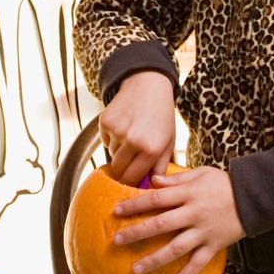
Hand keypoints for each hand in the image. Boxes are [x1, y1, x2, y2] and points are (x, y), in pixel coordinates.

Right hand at [97, 71, 175, 187]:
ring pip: (111, 155)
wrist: (148, 85)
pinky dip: (112, 138)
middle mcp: (134, 141)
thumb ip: (160, 167)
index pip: (133, 178)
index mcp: (152, 149)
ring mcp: (118, 131)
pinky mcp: (105, 122)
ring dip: (119, 152)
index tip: (130, 184)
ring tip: (131, 137)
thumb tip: (149, 188)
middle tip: (129, 163)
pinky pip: (105, 140)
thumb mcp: (168, 141)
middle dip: (122, 170)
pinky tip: (123, 126)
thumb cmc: (161, 116)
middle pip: (118, 170)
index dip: (130, 183)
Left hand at [111, 165, 242, 273]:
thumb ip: (176, 179)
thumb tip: (152, 181)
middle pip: (160, 225)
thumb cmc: (225, 183)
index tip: (116, 211)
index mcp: (188, 194)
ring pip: (176, 248)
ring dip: (154, 260)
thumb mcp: (201, 173)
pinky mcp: (214, 246)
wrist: (255, 197)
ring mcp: (203, 232)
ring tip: (135, 269)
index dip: (135, 205)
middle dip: (137, 233)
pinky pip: (198, 264)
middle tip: (116, 241)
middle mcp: (193, 214)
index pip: (156, 199)